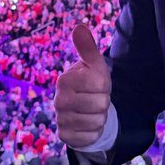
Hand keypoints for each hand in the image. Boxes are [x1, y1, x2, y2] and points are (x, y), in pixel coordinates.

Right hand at [54, 25, 111, 148]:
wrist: (84, 108)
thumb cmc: (91, 82)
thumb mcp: (94, 65)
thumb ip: (87, 48)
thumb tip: (79, 27)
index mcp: (65, 79)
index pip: (100, 85)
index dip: (105, 85)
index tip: (97, 85)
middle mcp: (59, 100)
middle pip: (100, 105)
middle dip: (103, 102)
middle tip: (96, 98)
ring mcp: (60, 119)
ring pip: (97, 121)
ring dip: (100, 117)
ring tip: (92, 110)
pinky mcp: (65, 136)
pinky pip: (91, 136)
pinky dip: (94, 131)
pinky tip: (88, 124)